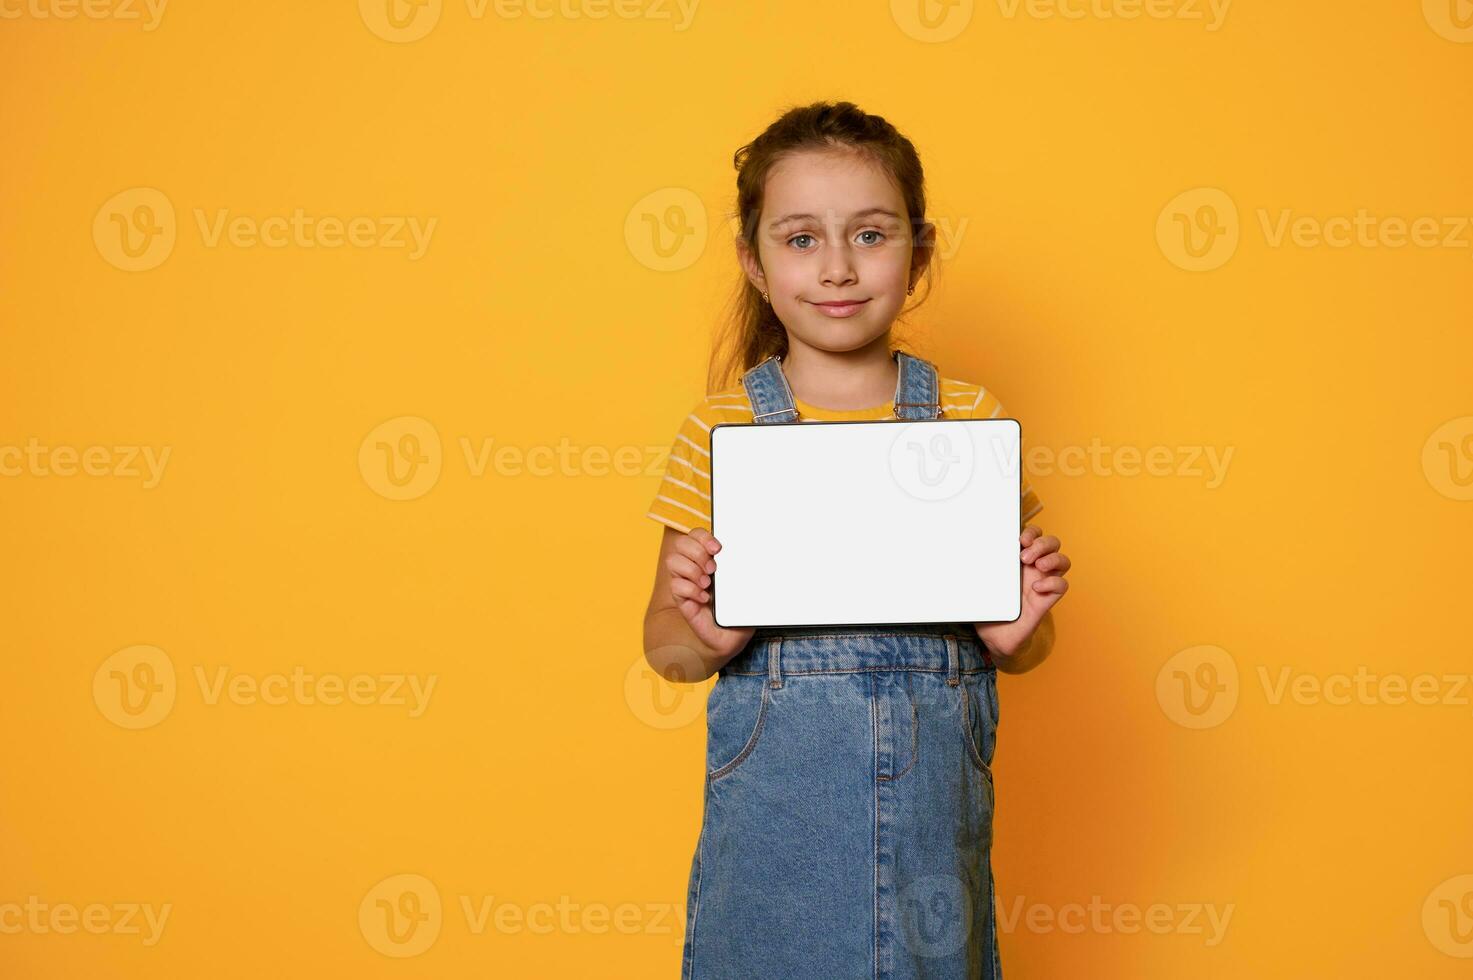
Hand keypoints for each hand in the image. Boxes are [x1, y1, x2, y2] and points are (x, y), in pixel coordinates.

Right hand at [666, 528, 755, 660]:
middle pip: (681, 543)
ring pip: (673, 561)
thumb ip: (749, 570)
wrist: (732, 637)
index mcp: (709, 558)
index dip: (703, 537)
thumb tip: (759, 555)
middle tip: (713, 568)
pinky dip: (691, 590)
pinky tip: (705, 599)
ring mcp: (686, 583)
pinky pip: (675, 586)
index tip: (718, 549)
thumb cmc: (739, 609)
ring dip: (692, 570)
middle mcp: (694, 567)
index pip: (696, 535)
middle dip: (697, 552)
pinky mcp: (682, 600)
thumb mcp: (748, 586)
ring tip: (708, 583)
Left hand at [974, 524, 1070, 661]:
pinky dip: (1052, 582)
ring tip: (1036, 566)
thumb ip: (978, 567)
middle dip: (1042, 543)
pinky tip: (1036, 589)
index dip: (1032, 532)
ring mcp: (1042, 583)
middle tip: (1024, 555)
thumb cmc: (987, 608)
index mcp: (1018, 560)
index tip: (1019, 539)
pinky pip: (1062, 585)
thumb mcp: (979, 584)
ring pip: (1063, 560)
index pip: (1034, 535)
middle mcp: (1033, 569)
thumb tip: (966, 549)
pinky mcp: (1047, 600)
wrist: (993, 637)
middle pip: (1052, 544)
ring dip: (1052, 558)